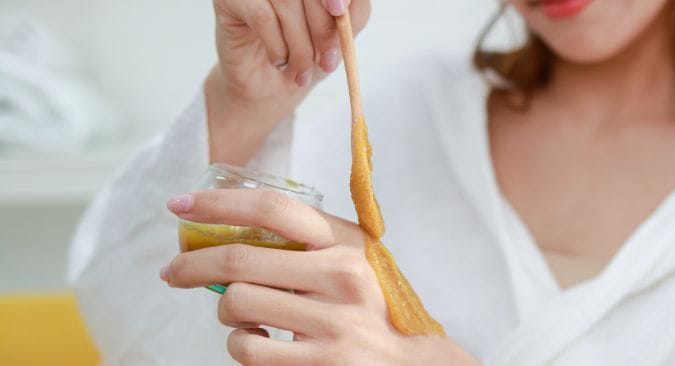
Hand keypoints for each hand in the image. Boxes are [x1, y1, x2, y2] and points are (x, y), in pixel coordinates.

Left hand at [162, 189, 480, 365]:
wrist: (411, 364)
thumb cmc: (369, 308)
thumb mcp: (351, 262)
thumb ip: (306, 244)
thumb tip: (227, 232)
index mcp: (347, 242)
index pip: (272, 208)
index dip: (218, 203)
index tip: (180, 205)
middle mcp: (342, 276)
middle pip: (239, 258)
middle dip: (192, 265)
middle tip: (173, 272)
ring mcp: (332, 323)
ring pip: (236, 304)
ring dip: (225, 313)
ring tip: (243, 317)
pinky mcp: (319, 364)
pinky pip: (247, 348)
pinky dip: (240, 344)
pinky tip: (261, 341)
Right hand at [204, 0, 370, 164]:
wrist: (267, 87)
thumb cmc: (303, 56)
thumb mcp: (337, 37)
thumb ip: (351, 15)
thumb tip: (346, 3)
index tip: (340, 12)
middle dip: (322, 28)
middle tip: (327, 61)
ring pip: (287, 3)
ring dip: (300, 45)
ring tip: (301, 70)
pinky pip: (262, 16)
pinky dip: (277, 46)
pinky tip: (279, 62)